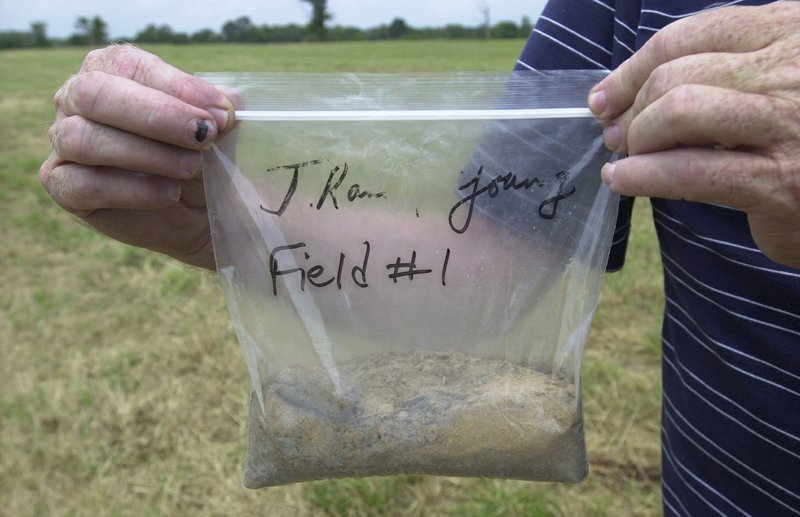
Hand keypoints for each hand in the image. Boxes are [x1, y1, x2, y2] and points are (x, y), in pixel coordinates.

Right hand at [40, 44, 235, 268]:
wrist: (198, 209)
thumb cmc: (202, 154)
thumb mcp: (218, 127)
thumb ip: (220, 110)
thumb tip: (223, 109)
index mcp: (111, 69)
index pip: (129, 65)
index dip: (177, 87)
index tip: (220, 113)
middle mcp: (77, 99)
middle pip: (94, 94)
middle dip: (156, 116)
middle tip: (203, 136)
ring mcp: (64, 143)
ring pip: (83, 139)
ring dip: (147, 155)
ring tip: (191, 167)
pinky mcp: (64, 187)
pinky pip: (83, 185)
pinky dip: (133, 191)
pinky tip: (169, 193)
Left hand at [588, 2, 799, 268]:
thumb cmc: (799, 140)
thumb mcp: (771, 82)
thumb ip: (717, 71)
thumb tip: (621, 93)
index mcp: (790, 29)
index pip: (692, 35)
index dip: (634, 69)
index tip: (606, 97)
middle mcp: (794, 67)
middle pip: (676, 72)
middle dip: (631, 107)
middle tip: (616, 135)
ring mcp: (790, 122)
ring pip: (679, 110)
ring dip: (639, 137)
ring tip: (626, 158)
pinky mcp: (781, 180)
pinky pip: (690, 170)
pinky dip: (642, 175)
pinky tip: (622, 181)